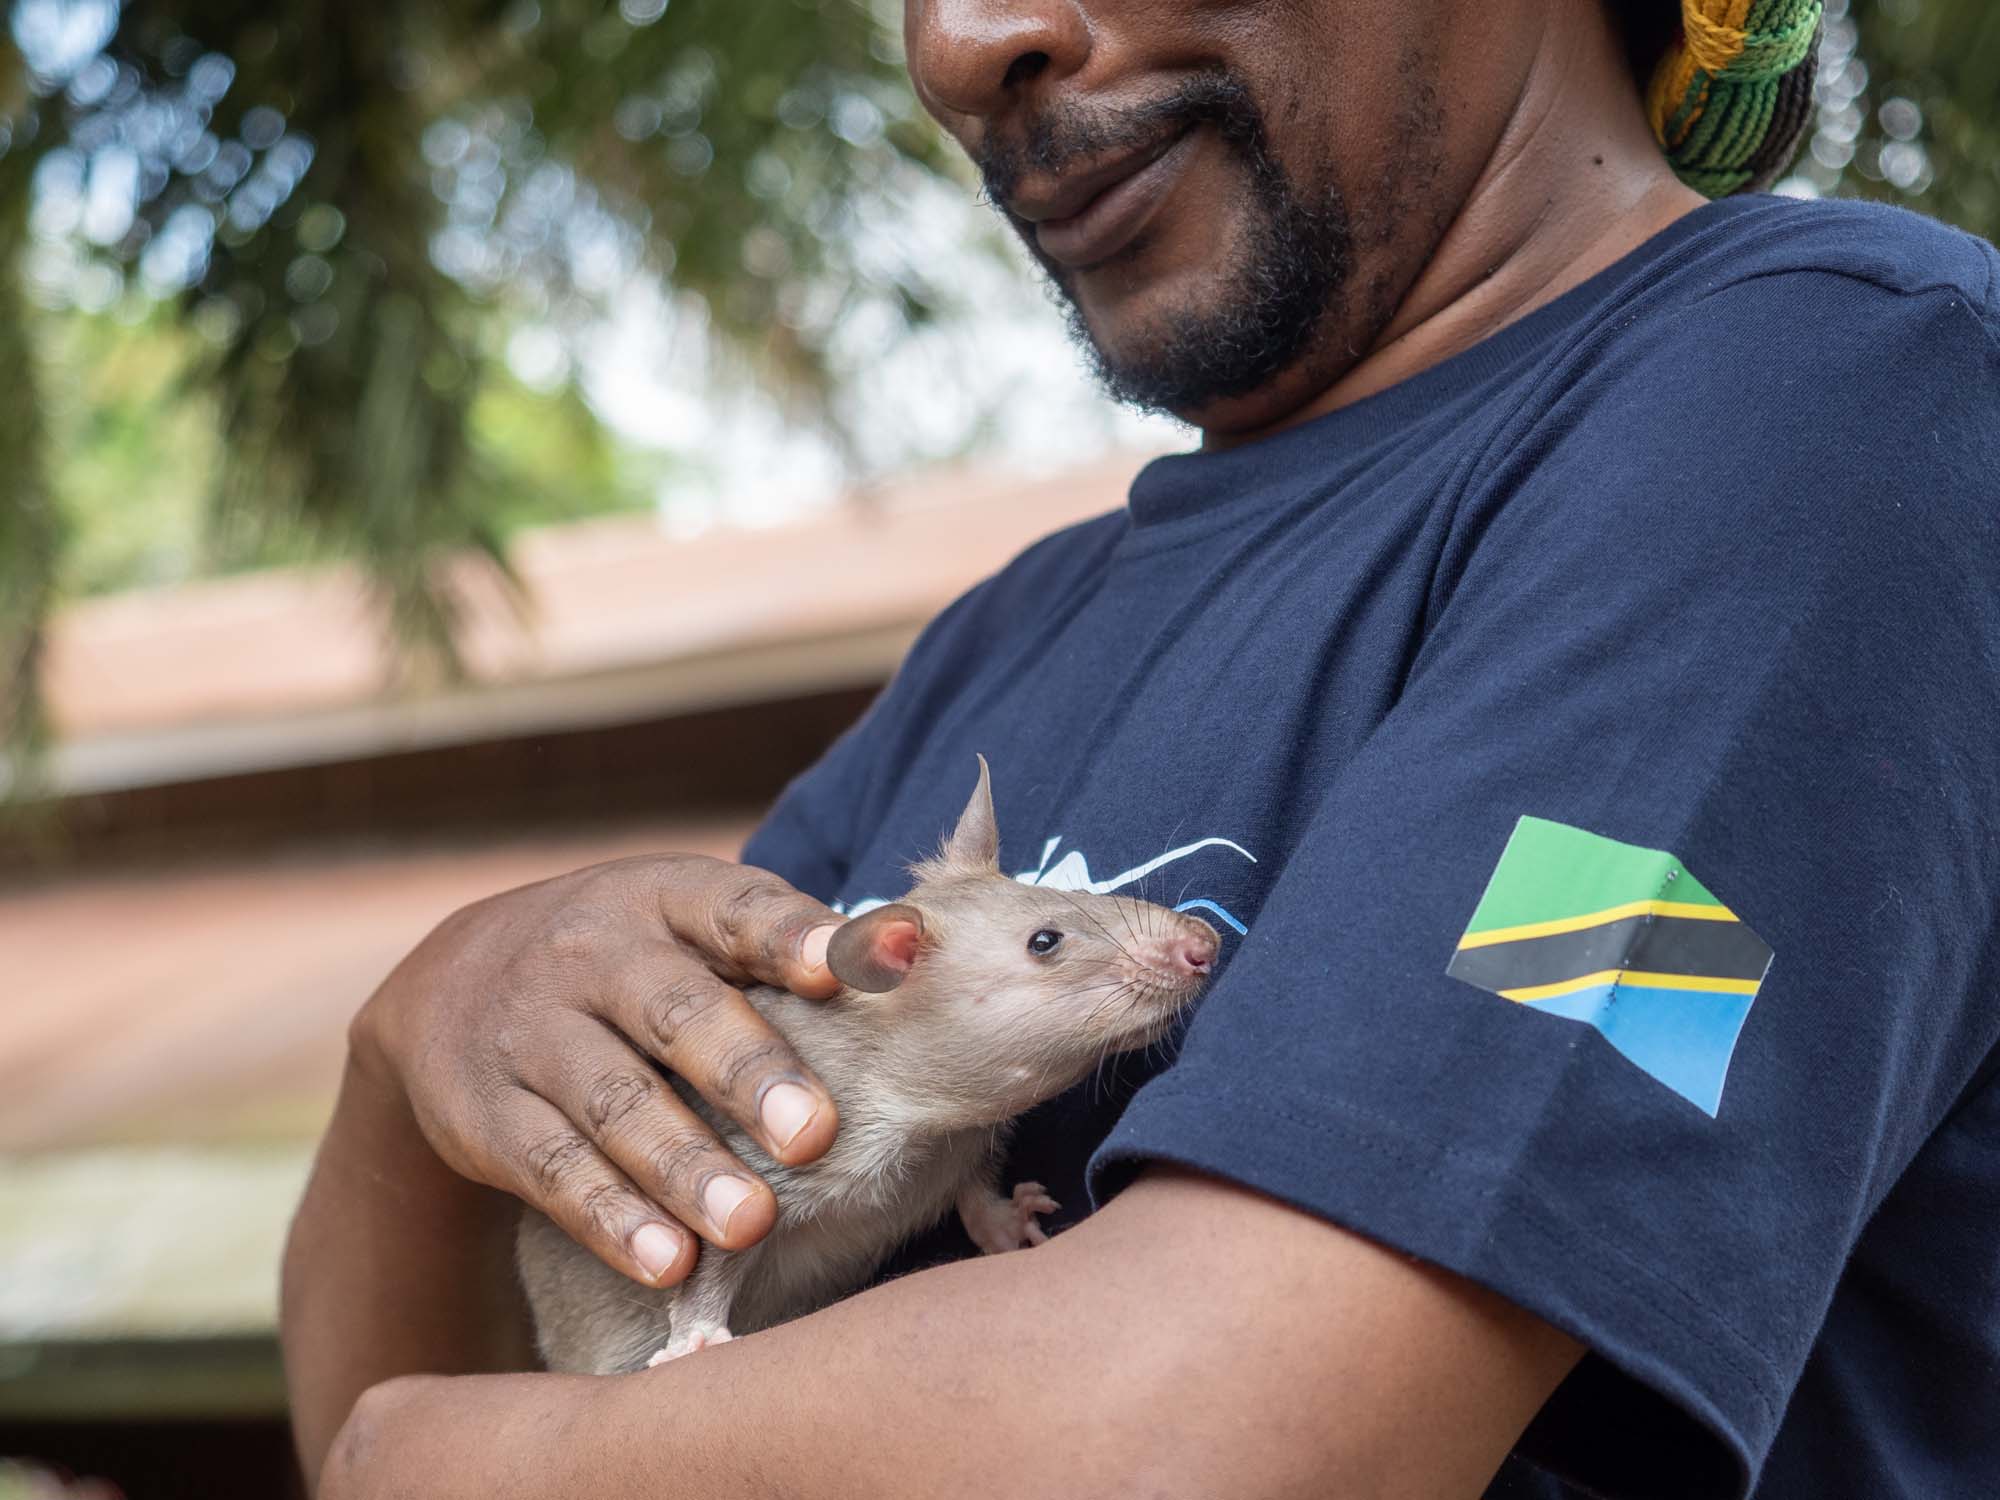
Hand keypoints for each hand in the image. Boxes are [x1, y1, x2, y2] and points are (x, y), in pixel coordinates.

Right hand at [351, 854, 845, 1287]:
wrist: (445, 989)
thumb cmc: (627, 960)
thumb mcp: (688, 922)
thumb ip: (786, 940)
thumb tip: (910, 952)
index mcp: (662, 896)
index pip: (733, 908)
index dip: (790, 935)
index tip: (844, 969)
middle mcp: (591, 954)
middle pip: (675, 1013)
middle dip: (748, 1073)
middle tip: (815, 1135)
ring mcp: (530, 1033)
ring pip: (615, 1104)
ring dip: (686, 1167)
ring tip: (752, 1223)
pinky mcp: (486, 1114)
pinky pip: (553, 1170)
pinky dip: (611, 1220)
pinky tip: (667, 1262)